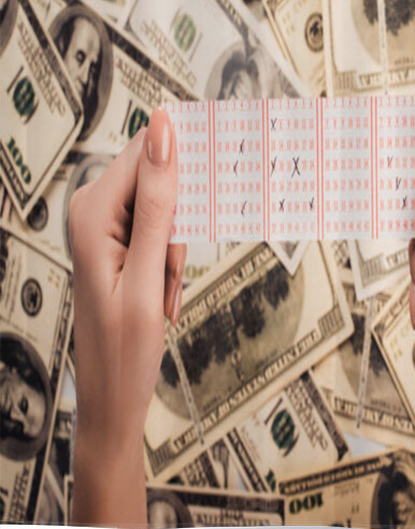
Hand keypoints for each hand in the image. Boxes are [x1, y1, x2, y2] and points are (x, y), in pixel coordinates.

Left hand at [68, 107, 185, 525]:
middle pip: (157, 181)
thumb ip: (158, 201)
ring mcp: (104, 228)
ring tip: (165, 291)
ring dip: (176, 248)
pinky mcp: (117, 243)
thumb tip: (162, 131)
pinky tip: (163, 294)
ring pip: (165, 209)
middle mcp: (93, 212)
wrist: (112, 396)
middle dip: (179, 219)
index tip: (209, 187)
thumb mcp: (148, 274)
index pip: (146, 152)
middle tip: (172, 268)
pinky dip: (170, 261)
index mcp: (92, 213)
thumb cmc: (124, 348)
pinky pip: (159, 231)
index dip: (183, 166)